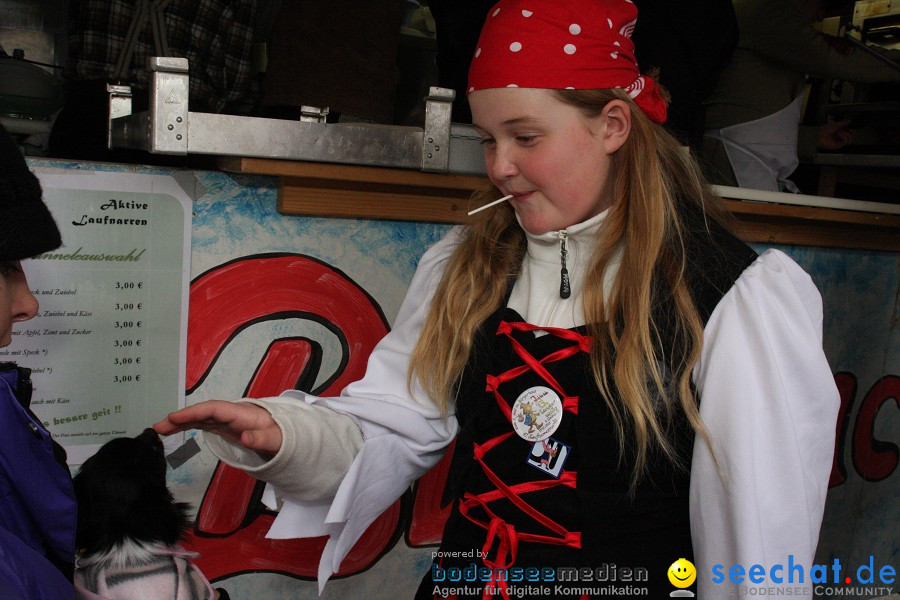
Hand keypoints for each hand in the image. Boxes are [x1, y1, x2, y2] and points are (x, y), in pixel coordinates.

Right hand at [153, 400, 282, 456]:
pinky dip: (188, 426)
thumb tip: (246, 438)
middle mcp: (231, 414)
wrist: (286, 435)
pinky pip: (203, 424)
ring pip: (200, 418)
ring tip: (159, 429)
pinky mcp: (224, 427)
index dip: (194, 412)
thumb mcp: (276, 439)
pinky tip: (173, 430)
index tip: (175, 417)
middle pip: (203, 412)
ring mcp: (226, 420)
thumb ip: (262, 439)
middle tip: (158, 426)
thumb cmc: (282, 435)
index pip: (214, 409)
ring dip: (180, 422)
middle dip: (181, 418)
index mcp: (242, 413)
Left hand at [817, 119, 854, 149]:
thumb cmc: (826, 130)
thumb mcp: (836, 124)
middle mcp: (841, 136)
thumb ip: (843, 122)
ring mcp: (840, 140)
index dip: (852, 128)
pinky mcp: (839, 144)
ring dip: (848, 134)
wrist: (821, 135)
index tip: (852, 125)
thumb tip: (849, 120)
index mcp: (840, 131)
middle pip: (852, 135)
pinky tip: (841, 134)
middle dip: (852, 131)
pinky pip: (846, 141)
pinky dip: (845, 136)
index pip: (850, 131)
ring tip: (842, 132)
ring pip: (850, 139)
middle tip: (850, 129)